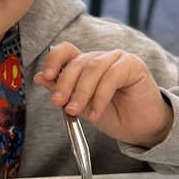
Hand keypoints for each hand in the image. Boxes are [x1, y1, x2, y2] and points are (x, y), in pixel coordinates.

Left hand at [34, 42, 172, 147]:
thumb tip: (39, 77)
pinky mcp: (133, 64)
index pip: (66, 50)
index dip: (54, 59)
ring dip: (81, 92)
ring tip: (75, 111)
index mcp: (86, 64)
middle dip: (65, 83)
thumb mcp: (81, 105)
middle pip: (78, 61)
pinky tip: (96, 114)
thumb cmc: (112, 115)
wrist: (139, 128)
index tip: (46, 76)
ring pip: (93, 68)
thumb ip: (63, 91)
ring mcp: (118, 58)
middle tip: (58, 102)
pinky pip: (111, 77)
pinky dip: (100, 97)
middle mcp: (101, 57)